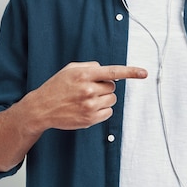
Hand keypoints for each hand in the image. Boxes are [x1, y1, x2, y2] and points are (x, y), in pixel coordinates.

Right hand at [25, 61, 147, 131]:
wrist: (41, 108)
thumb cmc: (57, 86)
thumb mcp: (71, 69)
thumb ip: (90, 67)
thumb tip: (108, 71)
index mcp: (84, 75)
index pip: (112, 72)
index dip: (131, 72)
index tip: (144, 73)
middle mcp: (88, 90)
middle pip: (113, 87)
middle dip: (104, 87)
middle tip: (89, 89)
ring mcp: (89, 106)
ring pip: (112, 99)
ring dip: (104, 98)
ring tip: (86, 99)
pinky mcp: (90, 119)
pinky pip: (108, 112)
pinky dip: (102, 109)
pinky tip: (88, 108)